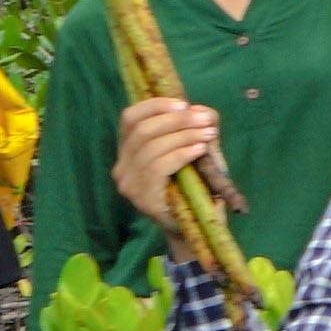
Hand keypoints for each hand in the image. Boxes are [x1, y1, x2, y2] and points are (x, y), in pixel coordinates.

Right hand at [111, 95, 226, 224]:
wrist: (196, 226)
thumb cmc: (194, 184)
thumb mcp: (196, 150)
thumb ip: (196, 128)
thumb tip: (200, 110)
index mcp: (129, 150)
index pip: (130, 118)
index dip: (155, 106)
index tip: (183, 104)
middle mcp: (122, 166)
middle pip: (143, 131)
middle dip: (177, 120)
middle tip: (204, 120)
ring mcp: (129, 184)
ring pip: (151, 147)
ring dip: (184, 136)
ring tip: (208, 134)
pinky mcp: (141, 197)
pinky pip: (158, 166)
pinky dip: (181, 153)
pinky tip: (199, 150)